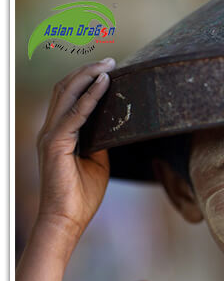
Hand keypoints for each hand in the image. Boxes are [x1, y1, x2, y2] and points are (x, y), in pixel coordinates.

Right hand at [35, 58, 114, 242]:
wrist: (67, 220)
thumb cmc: (81, 195)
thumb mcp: (98, 162)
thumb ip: (101, 141)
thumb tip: (115, 126)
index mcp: (59, 134)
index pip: (69, 97)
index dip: (86, 80)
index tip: (108, 69)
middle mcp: (51, 130)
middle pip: (66, 89)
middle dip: (88, 71)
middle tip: (111, 60)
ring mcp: (51, 135)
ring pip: (67, 94)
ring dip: (89, 76)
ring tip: (108, 65)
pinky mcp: (56, 144)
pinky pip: (76, 115)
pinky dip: (91, 97)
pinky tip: (104, 84)